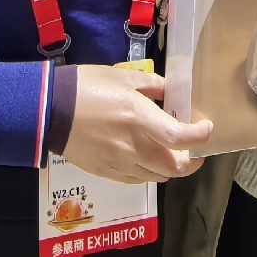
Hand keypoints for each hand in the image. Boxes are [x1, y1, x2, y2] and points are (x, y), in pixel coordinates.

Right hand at [61, 67, 212, 184]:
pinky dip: (150, 173)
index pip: (180, 137)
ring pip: (158, 177)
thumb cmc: (86, 87)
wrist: (49, 111)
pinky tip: (147, 160)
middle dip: (191, 161)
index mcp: (139, 117)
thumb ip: (151, 85)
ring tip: (172, 154)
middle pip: (174, 167)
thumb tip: (170, 92)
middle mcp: (134, 146)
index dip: (200, 136)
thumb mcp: (122, 76)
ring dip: (171, 168)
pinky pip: (138, 180)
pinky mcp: (107, 173)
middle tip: (195, 150)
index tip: (207, 129)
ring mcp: (120, 164)